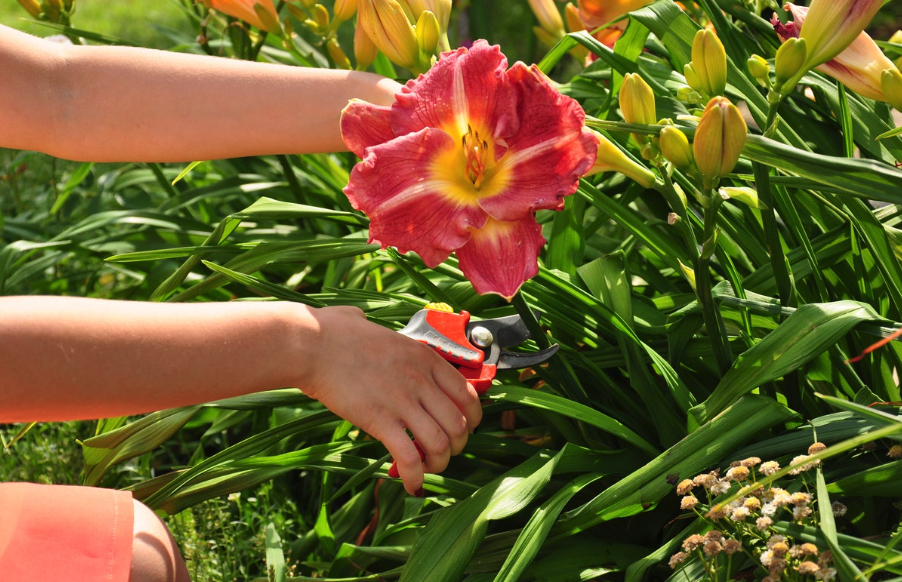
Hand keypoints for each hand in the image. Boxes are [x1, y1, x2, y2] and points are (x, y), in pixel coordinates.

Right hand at [301, 306, 481, 494]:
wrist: (313, 344)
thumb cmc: (336, 333)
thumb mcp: (373, 324)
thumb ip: (375, 329)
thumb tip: (358, 320)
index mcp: (426, 358)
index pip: (468, 395)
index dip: (472, 419)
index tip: (463, 429)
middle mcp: (421, 380)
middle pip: (460, 425)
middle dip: (457, 446)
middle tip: (443, 452)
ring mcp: (402, 400)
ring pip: (441, 444)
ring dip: (439, 464)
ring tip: (427, 469)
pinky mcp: (380, 420)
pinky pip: (409, 456)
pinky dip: (415, 477)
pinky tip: (411, 484)